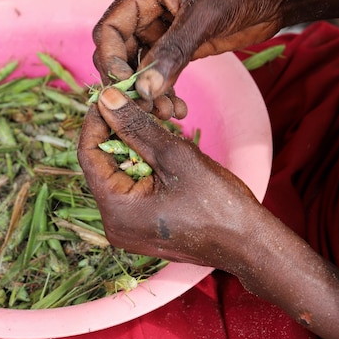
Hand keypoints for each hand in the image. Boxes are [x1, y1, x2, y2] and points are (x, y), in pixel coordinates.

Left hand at [78, 87, 338, 338]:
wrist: (250, 243)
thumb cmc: (218, 203)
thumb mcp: (175, 156)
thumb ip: (136, 126)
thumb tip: (107, 98)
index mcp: (116, 212)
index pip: (88, 156)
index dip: (96, 122)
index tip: (109, 95)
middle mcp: (115, 224)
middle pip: (103, 165)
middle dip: (118, 132)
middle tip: (135, 104)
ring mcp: (129, 228)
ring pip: (119, 173)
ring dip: (134, 145)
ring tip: (154, 122)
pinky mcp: (144, 225)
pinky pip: (134, 187)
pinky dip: (144, 164)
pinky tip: (162, 146)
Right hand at [92, 0, 338, 109]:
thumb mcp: (204, 20)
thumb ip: (172, 53)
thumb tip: (144, 90)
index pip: (109, 30)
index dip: (110, 60)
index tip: (127, 86)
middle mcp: (145, 11)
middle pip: (119, 53)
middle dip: (132, 82)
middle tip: (147, 107)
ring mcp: (160, 30)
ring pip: (141, 69)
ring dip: (150, 93)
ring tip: (167, 113)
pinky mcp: (176, 47)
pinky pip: (160, 74)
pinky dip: (165, 92)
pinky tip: (177, 110)